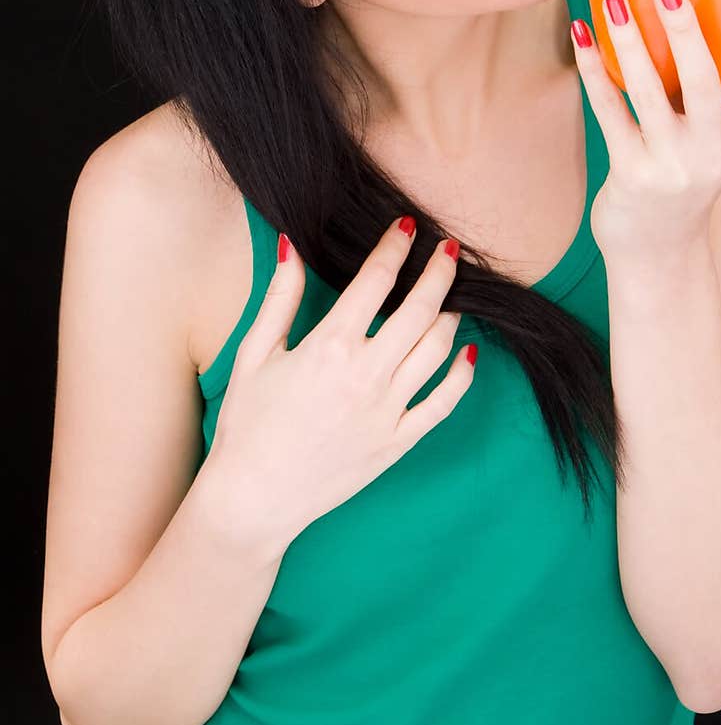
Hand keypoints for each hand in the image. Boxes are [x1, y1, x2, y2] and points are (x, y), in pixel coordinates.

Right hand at [207, 218, 475, 562]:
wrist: (253, 498)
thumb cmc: (247, 424)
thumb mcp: (255, 353)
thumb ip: (280, 297)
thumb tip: (289, 244)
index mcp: (330, 346)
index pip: (377, 280)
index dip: (395, 246)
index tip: (407, 226)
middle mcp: (367, 374)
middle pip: (421, 308)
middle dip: (440, 271)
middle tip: (448, 248)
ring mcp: (388, 411)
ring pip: (438, 350)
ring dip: (452, 314)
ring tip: (453, 295)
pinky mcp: (398, 442)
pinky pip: (444, 403)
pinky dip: (462, 375)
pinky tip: (468, 354)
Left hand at [570, 0, 720, 258]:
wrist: (657, 248)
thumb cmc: (684, 173)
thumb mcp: (715, 139)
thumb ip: (714, 91)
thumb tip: (695, 7)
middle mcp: (715, 154)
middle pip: (706, 82)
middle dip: (686, 29)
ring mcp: (672, 166)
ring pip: (649, 93)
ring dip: (630, 42)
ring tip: (614, 1)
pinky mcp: (632, 174)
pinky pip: (610, 111)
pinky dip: (594, 71)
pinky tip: (582, 36)